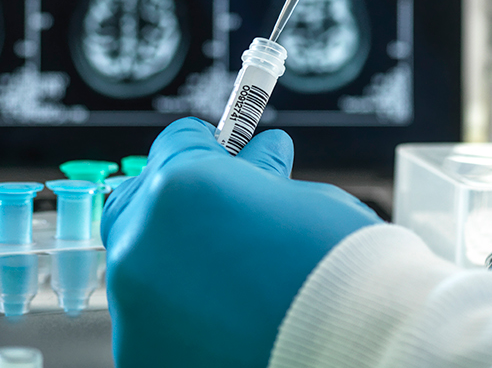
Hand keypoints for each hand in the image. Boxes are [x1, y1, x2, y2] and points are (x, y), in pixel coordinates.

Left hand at [101, 117, 380, 367]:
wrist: (359, 348)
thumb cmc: (343, 274)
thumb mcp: (305, 201)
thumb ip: (261, 181)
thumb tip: (256, 166)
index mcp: (181, 188)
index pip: (175, 144)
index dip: (210, 149)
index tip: (227, 160)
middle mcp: (142, 245)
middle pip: (144, 204)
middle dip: (181, 205)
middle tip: (226, 218)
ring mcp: (133, 308)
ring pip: (142, 268)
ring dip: (179, 264)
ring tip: (238, 281)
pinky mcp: (141, 355)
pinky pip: (150, 319)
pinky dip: (180, 315)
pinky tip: (228, 316)